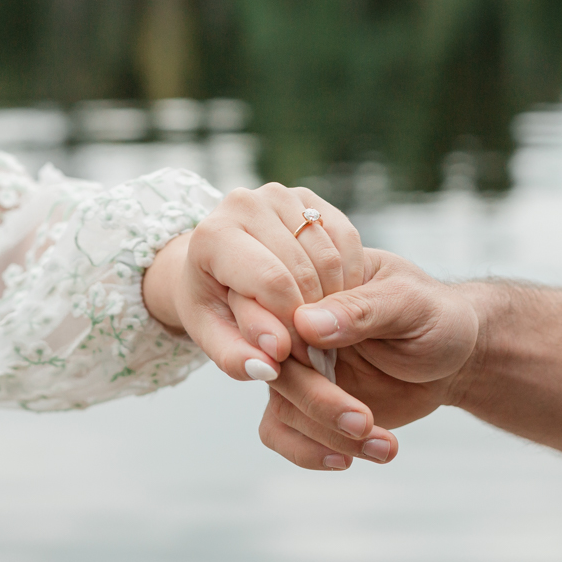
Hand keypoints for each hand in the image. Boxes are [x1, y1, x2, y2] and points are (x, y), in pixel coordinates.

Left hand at [142, 182, 360, 379]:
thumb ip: (237, 358)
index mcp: (213, 235)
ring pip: (329, 257)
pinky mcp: (309, 197)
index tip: (295, 353)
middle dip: (312, 317)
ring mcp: (280, 195)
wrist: (214, 267)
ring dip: (335, 300)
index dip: (292, 324)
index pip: (272, 282)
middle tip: (310, 346)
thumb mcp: (216, 338)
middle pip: (303, 270)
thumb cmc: (214, 305)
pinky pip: (347, 241)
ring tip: (318, 326)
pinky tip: (332, 300)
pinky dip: (348, 277)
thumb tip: (269, 367)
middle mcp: (245, 203)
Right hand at [258, 249, 479, 468]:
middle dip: (317, 401)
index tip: (301, 363)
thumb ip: (361, 309)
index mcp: (314, 281)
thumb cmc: (436, 318)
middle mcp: (295, 324)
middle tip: (363, 421)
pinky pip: (280, 432)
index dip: (276, 337)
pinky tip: (348, 458)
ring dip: (327, 435)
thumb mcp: (411, 304)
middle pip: (274, 365)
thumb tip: (305, 323)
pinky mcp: (305, 403)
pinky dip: (309, 452)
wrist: (454, 359)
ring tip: (384, 445)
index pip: (271, 304)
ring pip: (281, 407)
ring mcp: (298, 366)